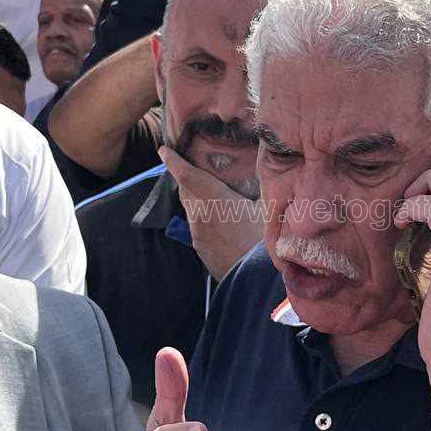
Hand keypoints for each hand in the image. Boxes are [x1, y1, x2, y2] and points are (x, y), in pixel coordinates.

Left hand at [161, 146, 263, 280]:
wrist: (256, 280)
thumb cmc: (265, 241)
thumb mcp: (267, 208)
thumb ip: (260, 188)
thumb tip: (266, 173)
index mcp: (214, 199)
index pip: (186, 175)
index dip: (173, 161)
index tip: (164, 150)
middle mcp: (200, 215)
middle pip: (185, 190)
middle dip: (186, 176)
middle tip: (193, 164)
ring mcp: (197, 235)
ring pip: (191, 209)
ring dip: (197, 198)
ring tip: (212, 193)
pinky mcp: (200, 249)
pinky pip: (197, 227)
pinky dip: (203, 217)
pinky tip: (220, 220)